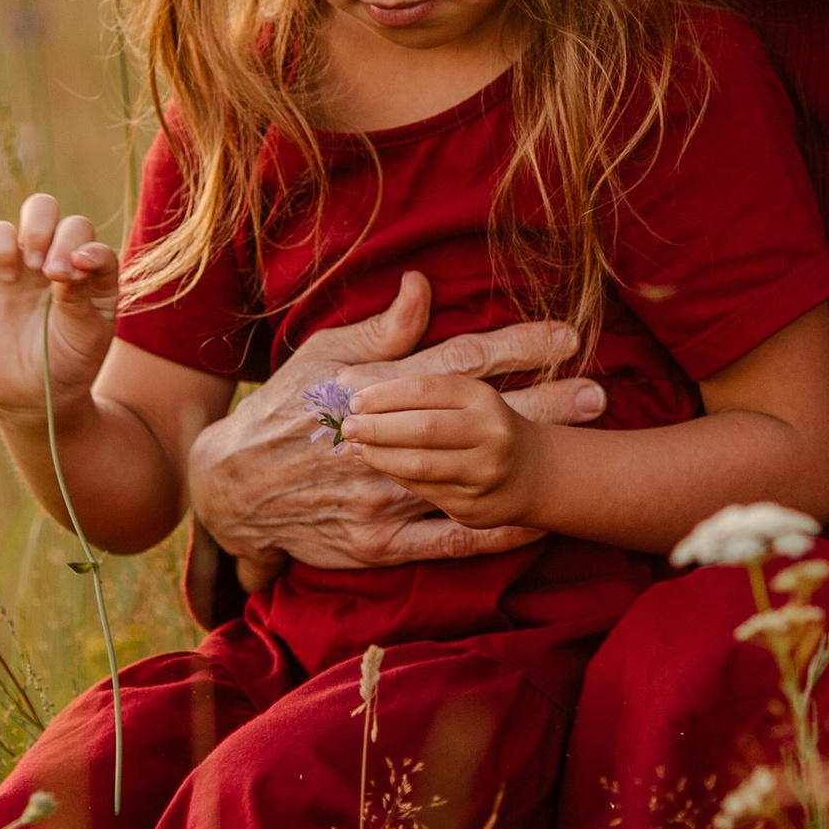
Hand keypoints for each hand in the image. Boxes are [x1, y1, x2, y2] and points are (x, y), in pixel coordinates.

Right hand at [0, 191, 118, 416]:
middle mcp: (67, 261)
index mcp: (97, 277)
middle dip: (63, 239)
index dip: (90, 252)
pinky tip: (7, 276)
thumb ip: (80, 297)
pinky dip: (3, 244)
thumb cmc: (67, 363)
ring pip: (38, 210)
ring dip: (38, 229)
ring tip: (33, 266)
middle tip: (52, 274)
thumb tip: (73, 258)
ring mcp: (32, 262)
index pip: (97, 247)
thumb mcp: (85, 334)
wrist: (30, 393)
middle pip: (71, 221)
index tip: (76, 276)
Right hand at [186, 272, 602, 572]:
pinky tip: (538, 524)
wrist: (232, 488)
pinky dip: (495, 534)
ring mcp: (381, 495)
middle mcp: (384, 440)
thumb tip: (424, 286)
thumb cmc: (283, 409)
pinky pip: (448, 540)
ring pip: (470, 477)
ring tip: (583, 452)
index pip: (459, 360)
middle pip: (476, 418)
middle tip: (597, 395)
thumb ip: (380, 329)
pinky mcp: (378, 542)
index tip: (567, 334)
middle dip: (541, 403)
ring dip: (529, 464)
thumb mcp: (321, 357)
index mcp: (373, 387)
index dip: (517, 346)